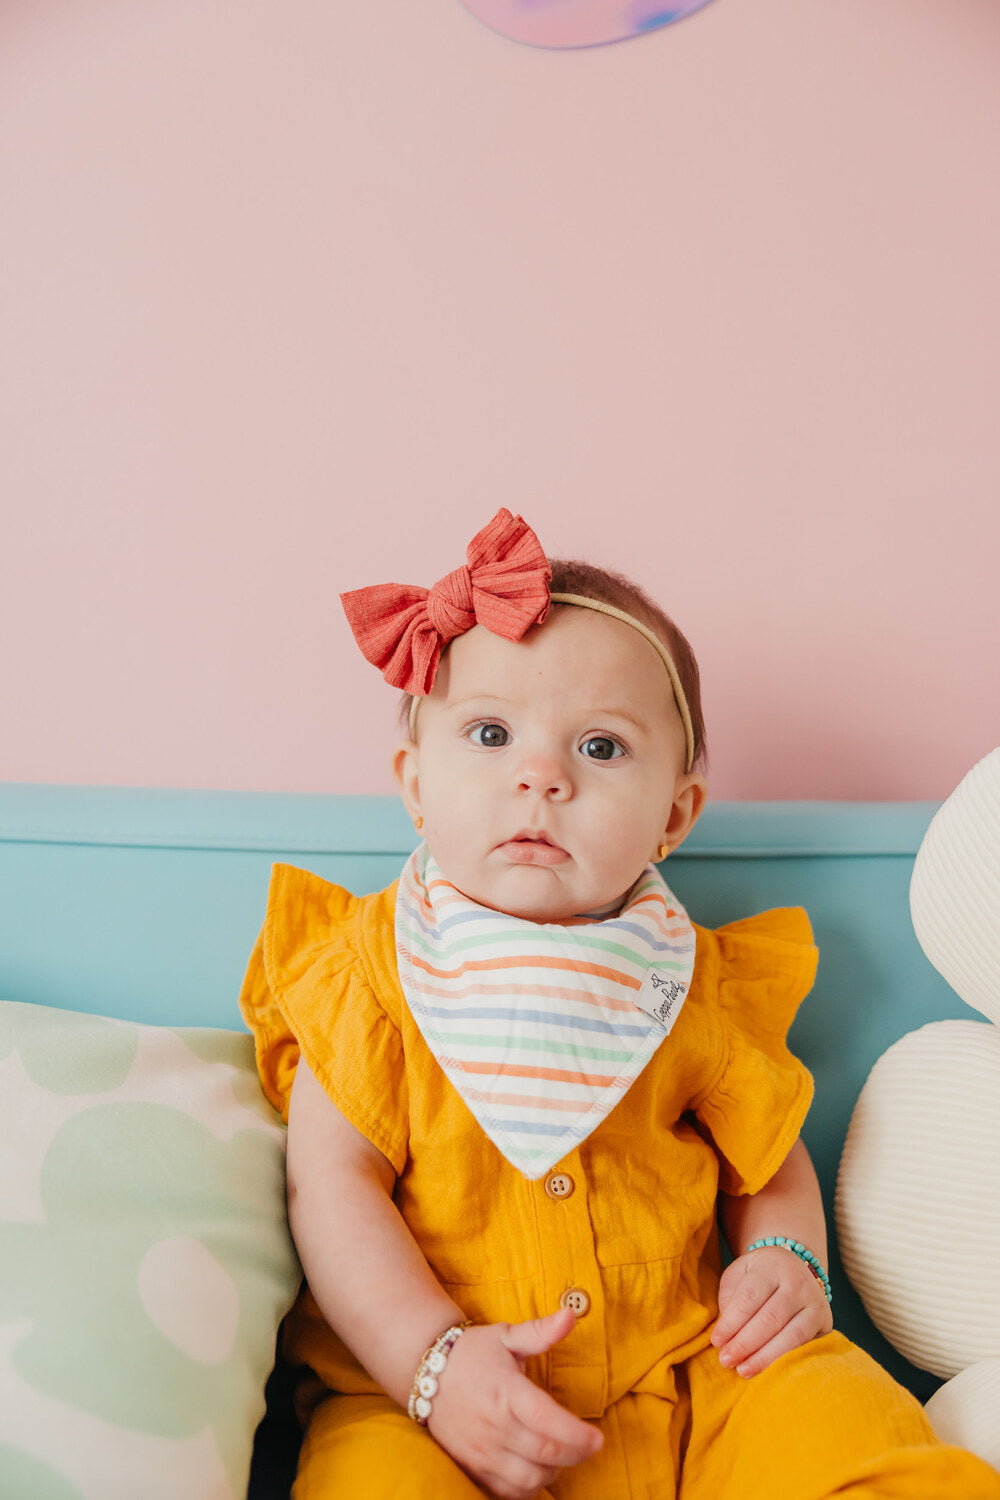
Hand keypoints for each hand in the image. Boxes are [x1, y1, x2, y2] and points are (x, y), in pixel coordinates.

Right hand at [427, 1308, 602, 1498]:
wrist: (425, 1371)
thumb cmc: (472, 1352)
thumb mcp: (506, 1336)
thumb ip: (541, 1331)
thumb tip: (572, 1314)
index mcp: (506, 1391)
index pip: (547, 1420)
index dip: (577, 1435)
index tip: (598, 1438)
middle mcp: (494, 1424)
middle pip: (545, 1453)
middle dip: (575, 1454)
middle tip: (590, 1446)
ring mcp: (481, 1450)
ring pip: (528, 1478)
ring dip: (552, 1472)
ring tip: (561, 1455)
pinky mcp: (472, 1466)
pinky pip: (506, 1491)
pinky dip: (527, 1488)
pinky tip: (537, 1469)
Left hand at [711, 1246, 832, 1378]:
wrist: (795, 1267)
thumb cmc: (759, 1275)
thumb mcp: (740, 1274)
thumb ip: (731, 1298)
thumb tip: (726, 1335)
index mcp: (771, 1265)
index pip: (749, 1297)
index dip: (731, 1323)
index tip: (716, 1341)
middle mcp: (797, 1281)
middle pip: (770, 1318)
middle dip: (745, 1344)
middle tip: (726, 1360)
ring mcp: (815, 1302)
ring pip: (791, 1335)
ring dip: (764, 1358)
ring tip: (743, 1370)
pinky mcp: (825, 1322)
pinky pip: (804, 1346)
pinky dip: (784, 1360)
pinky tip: (767, 1371)